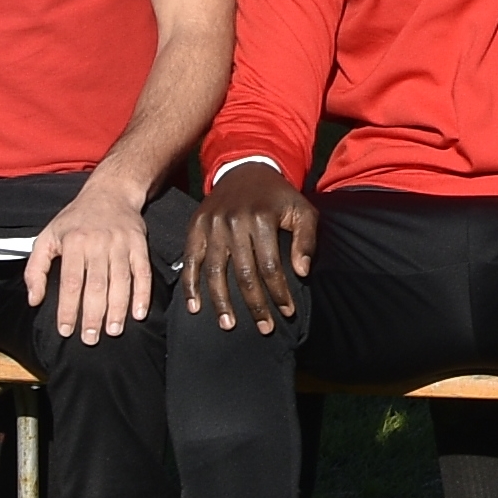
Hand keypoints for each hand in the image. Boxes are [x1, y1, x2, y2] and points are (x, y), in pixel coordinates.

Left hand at [22, 184, 157, 344]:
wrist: (110, 193)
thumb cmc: (75, 220)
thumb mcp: (47, 237)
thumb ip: (35, 269)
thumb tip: (34, 300)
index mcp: (74, 242)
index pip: (70, 282)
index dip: (68, 308)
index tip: (66, 330)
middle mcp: (98, 243)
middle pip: (96, 285)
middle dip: (93, 315)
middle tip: (90, 339)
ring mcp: (122, 244)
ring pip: (121, 282)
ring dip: (118, 309)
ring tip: (112, 331)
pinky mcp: (140, 245)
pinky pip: (143, 273)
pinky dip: (142, 294)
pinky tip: (138, 314)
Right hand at [189, 160, 312, 330]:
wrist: (246, 170)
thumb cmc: (279, 197)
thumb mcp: (302, 210)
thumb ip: (306, 239)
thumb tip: (301, 272)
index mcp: (261, 218)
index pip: (270, 266)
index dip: (279, 292)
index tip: (287, 312)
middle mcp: (234, 222)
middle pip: (243, 273)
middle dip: (255, 305)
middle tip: (264, 328)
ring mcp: (212, 225)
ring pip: (215, 271)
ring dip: (221, 302)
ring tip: (229, 325)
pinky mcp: (196, 226)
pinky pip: (191, 260)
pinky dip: (191, 285)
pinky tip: (194, 307)